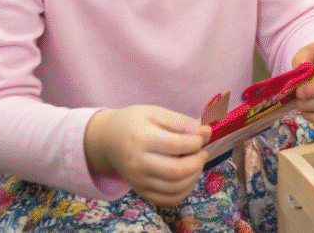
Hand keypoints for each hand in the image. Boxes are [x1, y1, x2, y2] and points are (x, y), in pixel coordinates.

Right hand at [84, 105, 210, 206]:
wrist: (107, 141)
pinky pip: (167, 200)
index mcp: (142, 138)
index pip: (177, 145)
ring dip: (194, 176)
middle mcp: (138, 163)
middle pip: (176, 171)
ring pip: (174, 188)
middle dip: (198, 161)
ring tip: (196, 163)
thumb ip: (181, 122)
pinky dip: (184, 192)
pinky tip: (188, 178)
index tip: (203, 135)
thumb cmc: (134, 122)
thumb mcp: (155, 112)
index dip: (197, 141)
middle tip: (202, 152)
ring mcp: (138, 180)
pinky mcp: (141, 191)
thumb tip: (206, 132)